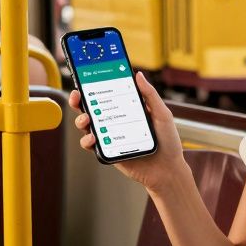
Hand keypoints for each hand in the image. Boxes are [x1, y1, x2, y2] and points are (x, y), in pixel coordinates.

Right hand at [68, 71, 188, 193]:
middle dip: (79, 100)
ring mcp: (110, 136)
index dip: (94, 86)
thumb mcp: (162, 114)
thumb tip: (138, 75)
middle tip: (77, 96)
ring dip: (81, 120)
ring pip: (87, 125)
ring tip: (86, 119)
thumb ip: (150, 95)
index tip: (86, 78)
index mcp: (127, 109)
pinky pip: (91, 144)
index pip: (108, 94)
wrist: (167, 170)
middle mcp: (116, 121)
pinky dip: (87, 140)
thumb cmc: (168, 142)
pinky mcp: (107, 151)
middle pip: (92, 107)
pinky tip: (93, 137)